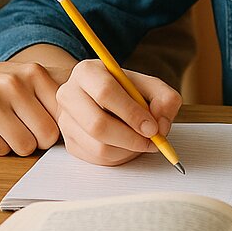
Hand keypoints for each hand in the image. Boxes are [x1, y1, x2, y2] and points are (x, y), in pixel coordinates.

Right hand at [0, 53, 64, 155]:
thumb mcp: (19, 77)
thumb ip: (47, 95)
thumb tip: (79, 122)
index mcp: (32, 72)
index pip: (63, 115)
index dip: (54, 126)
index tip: (40, 124)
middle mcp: (14, 84)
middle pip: (47, 135)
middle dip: (35, 140)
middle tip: (19, 130)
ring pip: (24, 147)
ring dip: (14, 145)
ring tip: (1, 129)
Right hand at [55, 58, 182, 165]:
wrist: (102, 100)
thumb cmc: (126, 92)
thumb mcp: (149, 86)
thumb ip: (165, 98)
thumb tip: (160, 123)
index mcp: (87, 72)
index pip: (105, 92)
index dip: (132, 113)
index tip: (152, 127)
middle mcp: (69, 94)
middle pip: (97, 124)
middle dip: (131, 138)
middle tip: (151, 141)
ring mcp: (66, 120)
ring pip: (98, 146)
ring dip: (128, 150)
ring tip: (141, 141)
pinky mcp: (69, 142)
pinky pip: (97, 159)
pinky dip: (119, 157)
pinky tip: (127, 145)